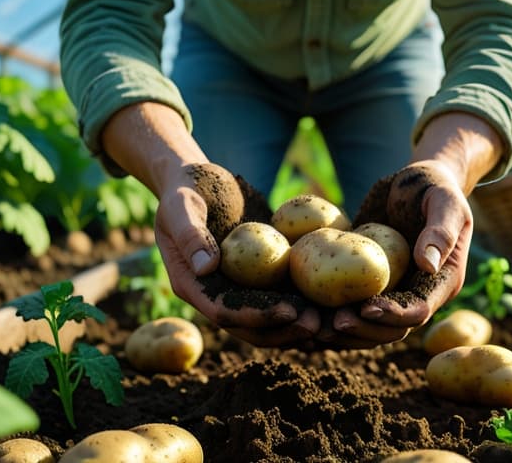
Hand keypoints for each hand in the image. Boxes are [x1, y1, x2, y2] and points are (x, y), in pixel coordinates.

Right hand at [101, 103, 319, 347]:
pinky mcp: (256, 277)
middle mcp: (215, 294)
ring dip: (296, 324)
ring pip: (268, 318)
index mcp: (192, 285)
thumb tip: (206, 267)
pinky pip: (279, 296)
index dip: (257, 316)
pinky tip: (330, 304)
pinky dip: (302, 304)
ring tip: (329, 321)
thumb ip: (190, 234)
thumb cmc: (185, 188)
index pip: (225, 312)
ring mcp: (236, 288)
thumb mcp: (180, 205)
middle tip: (318, 325)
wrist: (197, 181)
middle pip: (250, 326)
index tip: (289, 312)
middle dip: (284, 329)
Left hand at [315, 162, 471, 348]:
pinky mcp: (370, 285)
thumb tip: (428, 265)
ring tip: (315, 326)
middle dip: (363, 329)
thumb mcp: (444, 201)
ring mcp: (393, 292)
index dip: (393, 315)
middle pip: (392, 329)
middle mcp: (418, 294)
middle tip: (333, 322)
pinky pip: (352, 306)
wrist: (414, 183)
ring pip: (370, 326)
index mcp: (442, 282)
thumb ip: (440, 231)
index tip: (366, 308)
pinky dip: (330, 314)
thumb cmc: (433, 186)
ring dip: (344, 331)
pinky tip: (305, 312)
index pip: (419, 310)